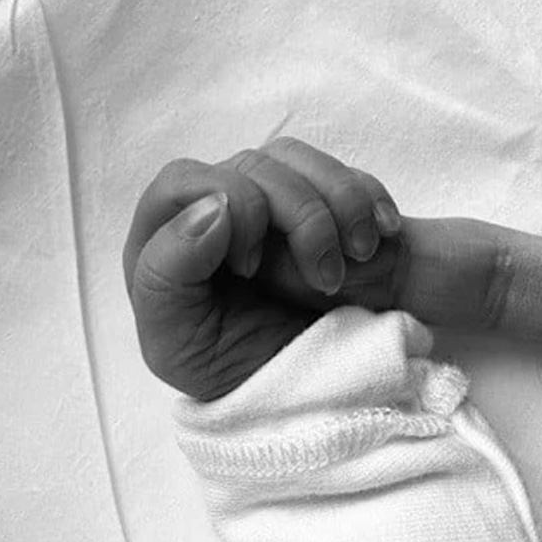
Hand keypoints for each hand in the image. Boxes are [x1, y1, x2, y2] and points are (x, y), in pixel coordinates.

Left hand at [122, 137, 404, 400]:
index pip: (178, 184)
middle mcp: (214, 213)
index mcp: (166, 244)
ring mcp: (267, 200)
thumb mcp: (179, 347)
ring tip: (351, 269)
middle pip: (246, 166)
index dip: (222, 213)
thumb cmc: (243, 367)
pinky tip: (378, 239)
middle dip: (297, 217)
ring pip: (291, 161)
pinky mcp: (317, 197)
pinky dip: (364, 202)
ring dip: (337, 211)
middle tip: (321, 278)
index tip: (251, 268)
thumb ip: (164, 276)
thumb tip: (212, 205)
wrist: (332, 380)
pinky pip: (338, 172)